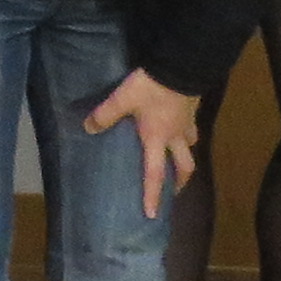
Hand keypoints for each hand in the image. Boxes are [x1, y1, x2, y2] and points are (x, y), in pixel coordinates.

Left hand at [84, 68, 201, 214]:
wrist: (180, 66)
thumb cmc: (151, 88)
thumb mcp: (122, 99)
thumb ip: (105, 115)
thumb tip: (88, 128)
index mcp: (157, 139)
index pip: (154, 174)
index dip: (152, 195)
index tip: (152, 214)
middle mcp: (176, 136)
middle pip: (184, 166)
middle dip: (180, 181)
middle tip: (174, 190)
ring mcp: (187, 122)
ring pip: (191, 146)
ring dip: (185, 155)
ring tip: (178, 158)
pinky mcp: (193, 108)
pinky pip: (192, 127)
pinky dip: (187, 133)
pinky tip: (179, 126)